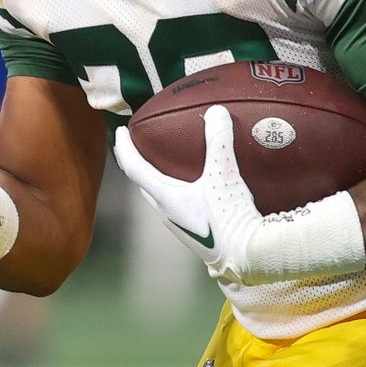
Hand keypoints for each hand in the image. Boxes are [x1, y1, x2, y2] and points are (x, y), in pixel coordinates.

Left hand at [113, 105, 262, 282]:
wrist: (246, 255)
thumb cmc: (229, 216)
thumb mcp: (224, 174)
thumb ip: (219, 141)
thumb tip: (216, 111)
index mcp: (165, 197)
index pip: (134, 168)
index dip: (124, 148)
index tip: (118, 132)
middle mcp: (166, 212)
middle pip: (143, 184)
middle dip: (137, 164)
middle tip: (138, 146)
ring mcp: (178, 225)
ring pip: (159, 197)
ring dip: (155, 180)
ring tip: (163, 165)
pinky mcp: (192, 232)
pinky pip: (176, 206)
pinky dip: (174, 192)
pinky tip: (193, 188)